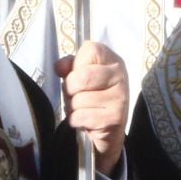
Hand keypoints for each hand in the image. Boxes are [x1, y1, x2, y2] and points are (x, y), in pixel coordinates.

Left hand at [57, 41, 127, 175]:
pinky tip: (86, 120)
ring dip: (73, 107)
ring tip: (83, 108)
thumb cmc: (92, 96)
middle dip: (70, 89)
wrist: (109, 129)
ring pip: (79, 99)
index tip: (79, 73)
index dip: (77, 64)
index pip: (90, 50)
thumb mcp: (82, 75)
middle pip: (81, 77)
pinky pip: (81, 116)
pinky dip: (76, 120)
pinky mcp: (114, 118)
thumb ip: (70, 65)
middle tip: (77, 94)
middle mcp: (120, 75)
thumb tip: (60, 67)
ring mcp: (119, 98)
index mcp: (112, 60)